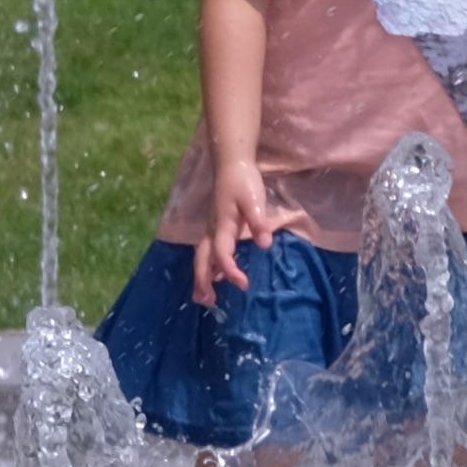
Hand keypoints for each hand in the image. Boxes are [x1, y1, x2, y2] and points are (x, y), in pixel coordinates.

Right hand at [188, 171, 285, 304]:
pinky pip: (206, 252)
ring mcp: (211, 229)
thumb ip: (258, 222)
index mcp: (222, 225)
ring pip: (201, 257)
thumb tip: (264, 244)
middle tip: (207, 302)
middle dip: (203, 281)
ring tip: (204, 297)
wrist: (231, 163)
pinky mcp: (215, 227)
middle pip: (202, 260)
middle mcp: (212, 230)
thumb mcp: (253, 199)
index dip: (230, 270)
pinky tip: (214, 276)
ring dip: (201, 277)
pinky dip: (207, 266)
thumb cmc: (243, 181)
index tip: (244, 284)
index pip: (221, 254)